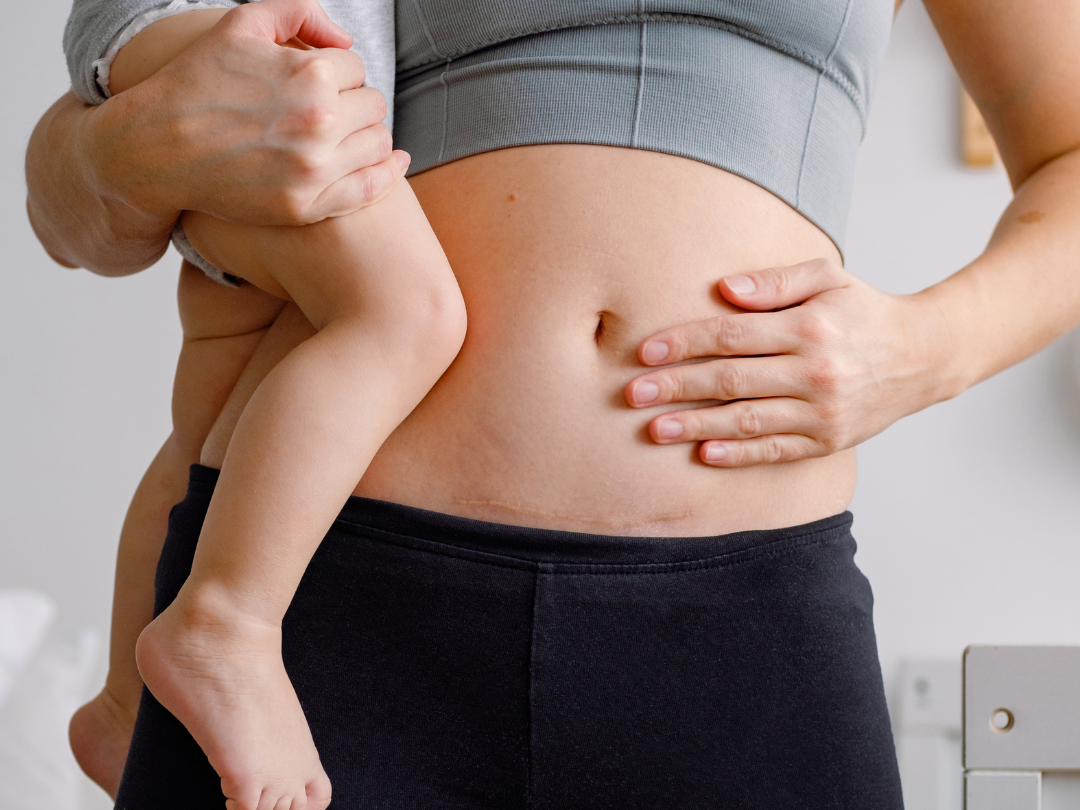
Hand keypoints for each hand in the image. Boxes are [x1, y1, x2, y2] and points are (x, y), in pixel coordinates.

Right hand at [87, 0, 406, 226]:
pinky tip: (393, 161)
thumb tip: (345, 39)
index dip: (335, 72)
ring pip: (378, 143)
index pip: (355, 68)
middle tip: (325, 110)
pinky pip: (372, 187)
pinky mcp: (307, 205)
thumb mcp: (241, 24)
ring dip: (367, 134)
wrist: (156, 148)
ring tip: (341, 133)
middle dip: (353, 102)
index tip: (311, 84)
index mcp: (310, 74)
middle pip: (372, 105)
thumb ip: (300, 13)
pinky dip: (388, 171)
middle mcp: (319, 122)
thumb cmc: (198, 82)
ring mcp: (314, 168)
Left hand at [624, 258, 950, 466]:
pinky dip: (738, 455)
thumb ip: (775, 282)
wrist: (924, 356)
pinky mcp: (827, 441)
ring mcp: (822, 412)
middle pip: (730, 380)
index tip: (645, 352)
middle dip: (676, 387)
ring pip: (747, 421)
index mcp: (810, 327)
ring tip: (655, 428)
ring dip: (696, 426)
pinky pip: (775, 450)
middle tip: (633, 393)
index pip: (732, 336)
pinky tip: (704, 453)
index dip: (684, 343)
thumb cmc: (864, 311)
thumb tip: (723, 289)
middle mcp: (816, 372)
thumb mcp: (828, 278)